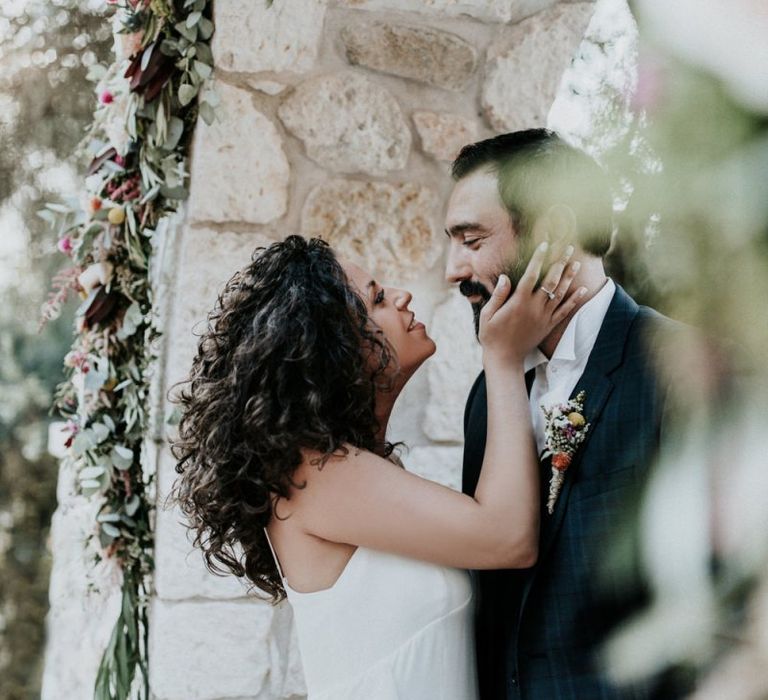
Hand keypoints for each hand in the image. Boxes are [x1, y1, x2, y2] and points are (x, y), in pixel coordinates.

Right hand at [479, 242, 586, 366]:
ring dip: (569, 276)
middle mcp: (534, 307)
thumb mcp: (488, 315)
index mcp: (519, 302)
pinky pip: (565, 311)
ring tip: (576, 262)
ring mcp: (544, 317)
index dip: (539, 258)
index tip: (544, 244)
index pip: (531, 274)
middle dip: (559, 262)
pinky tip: (582, 289)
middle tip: (567, 247)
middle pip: (551, 280)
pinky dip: (574, 299)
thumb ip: (498, 295)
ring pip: (560, 293)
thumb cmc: (492, 336)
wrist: (505, 358)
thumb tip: (505, 277)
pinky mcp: (548, 326)